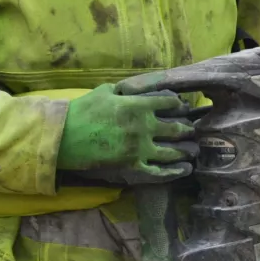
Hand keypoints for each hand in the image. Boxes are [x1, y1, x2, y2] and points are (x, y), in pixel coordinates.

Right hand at [56, 83, 196, 185]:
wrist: (65, 136)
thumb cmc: (83, 110)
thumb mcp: (106, 91)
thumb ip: (127, 90)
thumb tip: (138, 89)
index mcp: (138, 105)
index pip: (169, 102)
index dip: (178, 104)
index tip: (182, 107)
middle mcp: (143, 127)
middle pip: (176, 128)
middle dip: (187, 129)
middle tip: (193, 130)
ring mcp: (139, 148)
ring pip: (172, 151)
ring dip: (186, 150)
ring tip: (194, 150)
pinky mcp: (132, 166)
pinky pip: (159, 171)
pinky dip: (175, 171)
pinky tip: (185, 169)